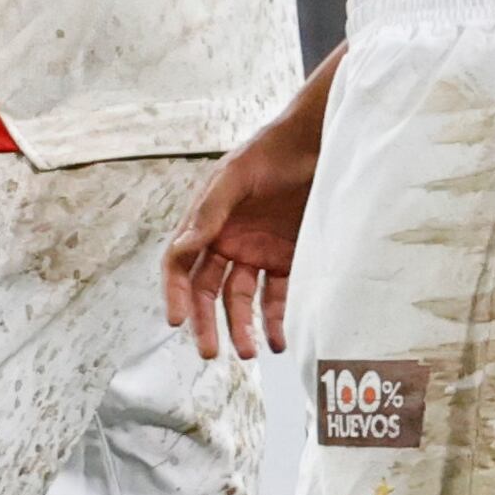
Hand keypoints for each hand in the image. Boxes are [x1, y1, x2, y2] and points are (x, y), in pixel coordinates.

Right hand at [163, 114, 320, 360]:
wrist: (318, 142)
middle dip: (207, 322)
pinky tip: (278, 340)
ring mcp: (258, 253)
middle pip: (208, 291)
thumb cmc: (270, 151)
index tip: (177, 319)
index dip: (175, 293)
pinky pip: (278, 297)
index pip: (181, 265)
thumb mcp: (234, 177)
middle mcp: (228, 242)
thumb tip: (184, 246)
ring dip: (242, 327)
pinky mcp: (288, 259)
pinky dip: (276, 321)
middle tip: (210, 351)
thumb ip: (209, 212)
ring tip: (251, 352)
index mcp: (206, 223)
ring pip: (242, 300)